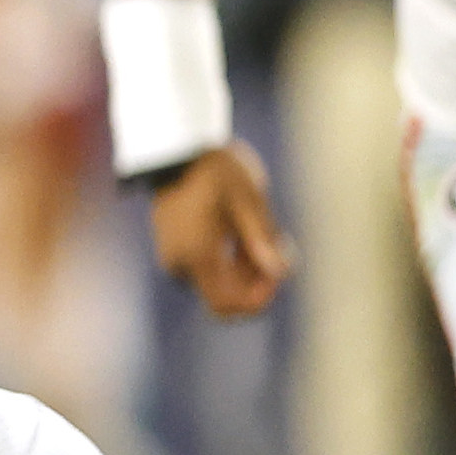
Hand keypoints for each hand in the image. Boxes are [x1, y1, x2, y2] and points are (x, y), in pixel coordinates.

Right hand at [151, 142, 294, 318]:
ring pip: (217, 281)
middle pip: (224, 295)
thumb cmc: (215, 170)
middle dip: (256, 280)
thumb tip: (281, 275)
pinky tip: (241, 228)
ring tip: (260, 227)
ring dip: (245, 266)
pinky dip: (228, 257)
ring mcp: (175, 257)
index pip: (225, 306)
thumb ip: (262, 240)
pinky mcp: (174, 247)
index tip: (277, 271)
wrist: (176, 149)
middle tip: (277, 242)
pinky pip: (205, 267)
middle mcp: (181, 264)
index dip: (257, 300)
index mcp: (198, 255)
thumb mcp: (248, 200)